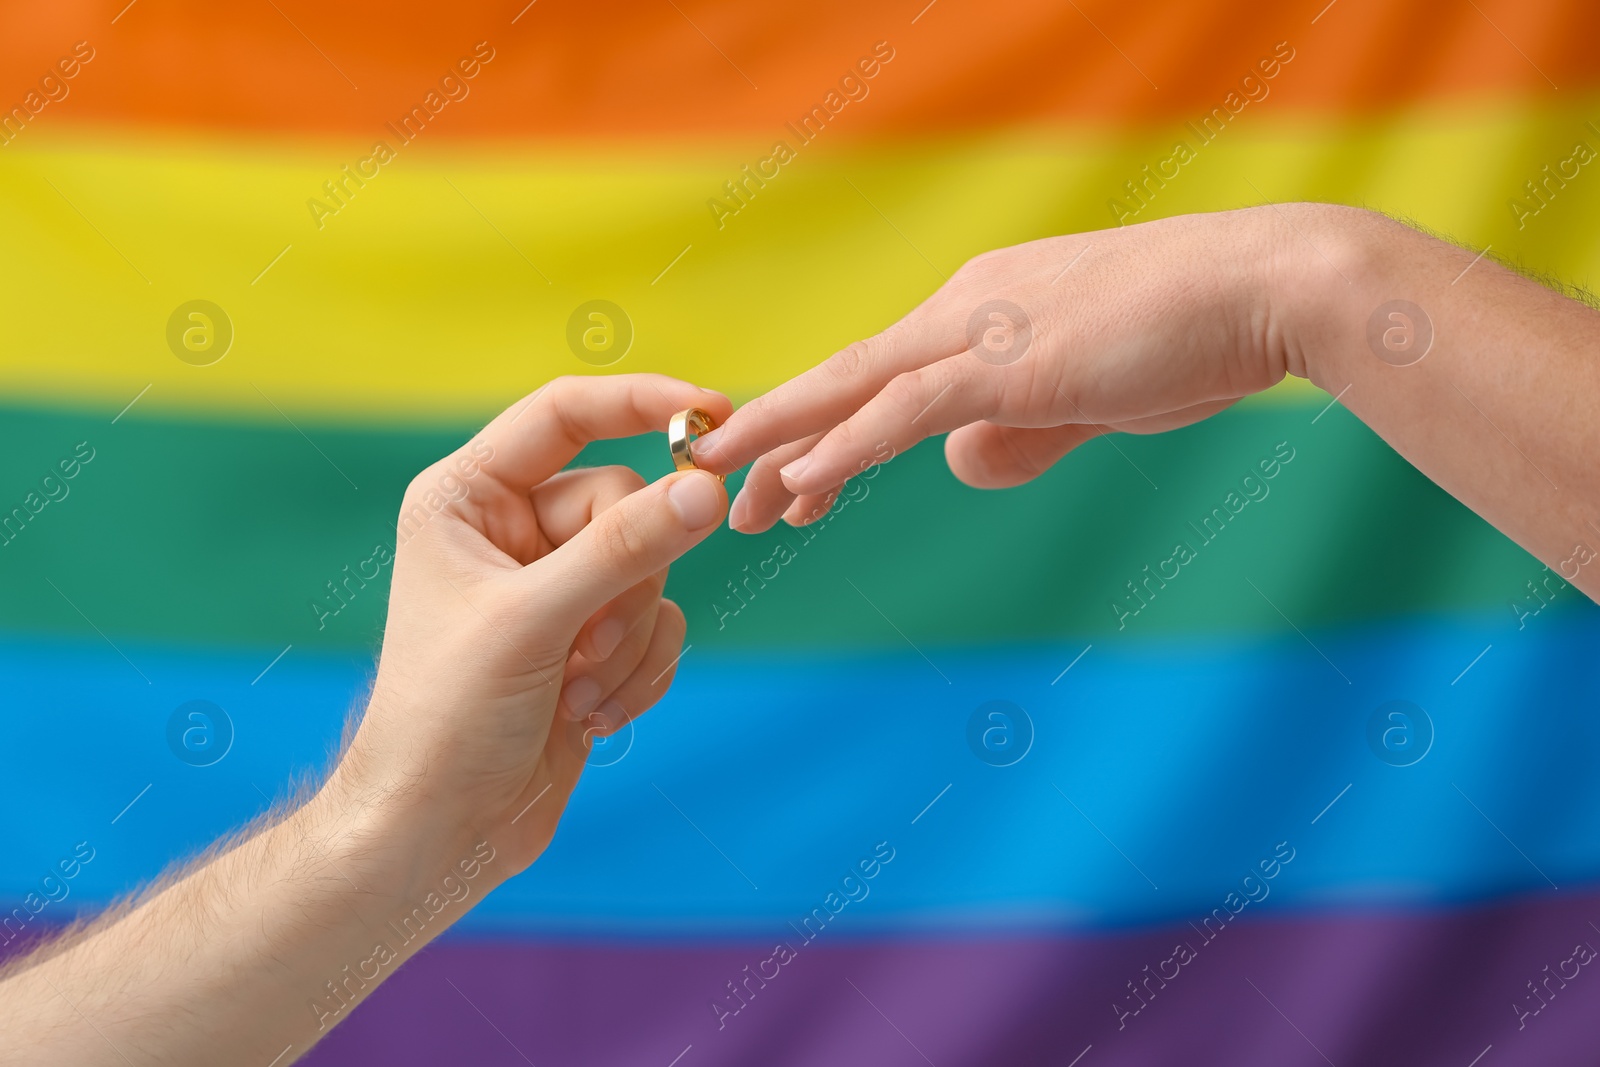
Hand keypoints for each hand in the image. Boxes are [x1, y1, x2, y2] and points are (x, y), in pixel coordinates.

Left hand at [338, 374, 730, 873]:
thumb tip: (708, 487)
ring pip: (653, 570)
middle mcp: (512, 530)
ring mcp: (556, 587)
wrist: (439, 831)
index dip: (641, 403)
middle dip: (625, 582)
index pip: (566, 413)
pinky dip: (639, 672)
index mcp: (468, 497)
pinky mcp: (591, 641)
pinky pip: (660, 624)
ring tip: (578, 691)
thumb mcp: (534, 620)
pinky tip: (591, 716)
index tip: (713, 413)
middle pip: (626, 504)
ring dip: (629, 640)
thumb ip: (625, 548)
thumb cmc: (446, 718)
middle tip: (590, 642)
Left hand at [691, 205, 1307, 530]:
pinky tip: (798, 482)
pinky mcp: (1011, 364)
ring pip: (854, 390)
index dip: (817, 423)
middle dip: (772, 435)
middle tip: (712, 485)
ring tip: (726, 498)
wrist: (1269, 290)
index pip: (878, 374)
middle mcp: (965, 309)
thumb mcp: (1089, 395)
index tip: (778, 474)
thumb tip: (962, 467)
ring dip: (784, 445)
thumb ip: (1021, 432)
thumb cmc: (1193, 338)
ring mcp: (984, 331)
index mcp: (981, 310)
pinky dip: (844, 446)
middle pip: (843, 378)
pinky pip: (905, 410)